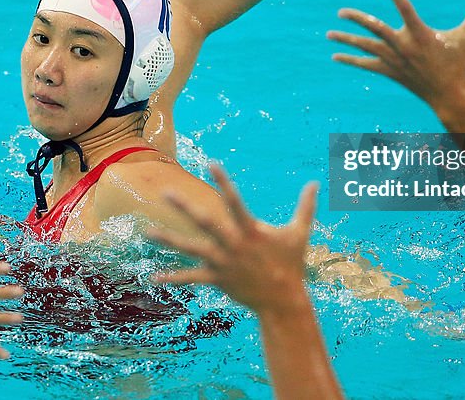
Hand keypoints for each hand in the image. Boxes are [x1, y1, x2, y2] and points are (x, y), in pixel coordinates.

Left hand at [148, 164, 317, 314]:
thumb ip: (306, 206)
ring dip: (169, 240)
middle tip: (166, 193)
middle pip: (206, 222)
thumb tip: (316, 182)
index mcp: (251, 230)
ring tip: (148, 231)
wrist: (283, 300)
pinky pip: (192, 277)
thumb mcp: (299, 232)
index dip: (224, 181)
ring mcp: (223, 262)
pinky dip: (174, 276)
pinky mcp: (218, 278)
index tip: (211, 163)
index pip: (234, 200)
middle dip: (185, 208)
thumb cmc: (292, 263)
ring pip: (192, 249)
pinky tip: (155, 276)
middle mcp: (234, 244)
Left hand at [327, 0, 464, 113]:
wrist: (449, 96)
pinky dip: (350, 61)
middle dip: (357, 20)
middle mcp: (403, 46)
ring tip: (328, 34)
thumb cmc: (458, 64)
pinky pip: (366, 66)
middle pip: (375, 29)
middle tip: (340, 11)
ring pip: (365, 48)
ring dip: (346, 40)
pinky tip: (335, 57)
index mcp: (420, 33)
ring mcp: (394, 60)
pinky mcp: (390, 72)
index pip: (405, 9)